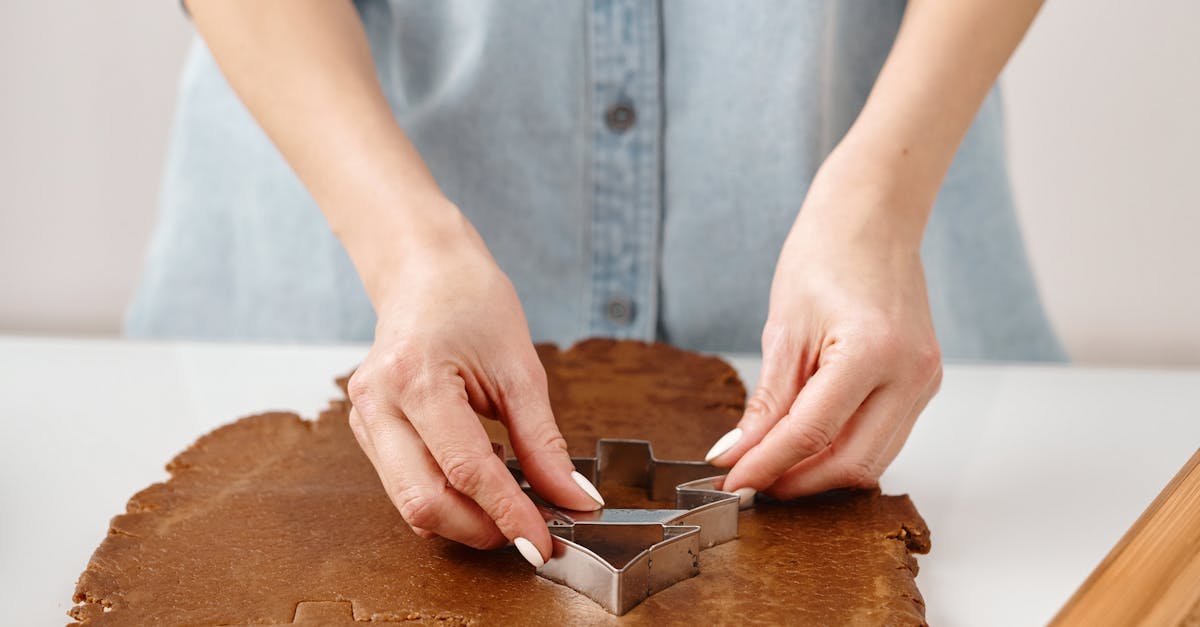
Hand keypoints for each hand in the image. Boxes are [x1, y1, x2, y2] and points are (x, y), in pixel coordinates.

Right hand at [345, 215, 604, 566]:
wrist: (424, 270)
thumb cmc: (471, 301)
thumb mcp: (521, 369)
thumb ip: (544, 443)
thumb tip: (573, 499)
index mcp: (415, 378)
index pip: (466, 470)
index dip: (509, 514)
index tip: (542, 541)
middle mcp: (377, 404)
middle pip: (425, 502)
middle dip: (481, 528)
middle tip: (529, 529)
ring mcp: (363, 419)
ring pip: (409, 504)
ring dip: (464, 516)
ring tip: (507, 494)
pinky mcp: (365, 430)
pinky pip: (404, 485)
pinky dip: (447, 495)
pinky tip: (478, 473)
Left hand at [708, 162, 942, 497]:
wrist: (873, 215)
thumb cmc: (826, 254)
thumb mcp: (783, 329)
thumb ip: (766, 402)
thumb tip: (736, 454)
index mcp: (870, 352)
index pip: (811, 434)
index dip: (766, 467)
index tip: (732, 484)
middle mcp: (909, 374)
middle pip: (851, 463)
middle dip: (797, 483)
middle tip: (751, 483)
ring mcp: (924, 380)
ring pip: (873, 460)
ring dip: (822, 473)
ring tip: (775, 467)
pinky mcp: (923, 382)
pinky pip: (885, 437)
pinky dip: (845, 450)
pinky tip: (809, 444)